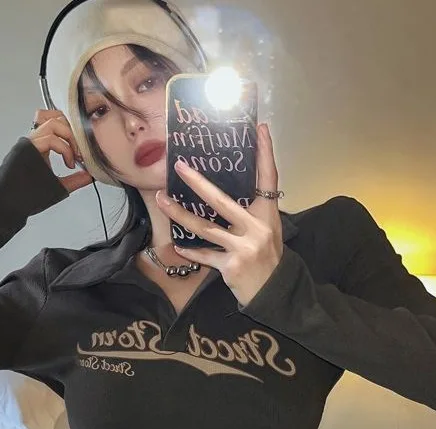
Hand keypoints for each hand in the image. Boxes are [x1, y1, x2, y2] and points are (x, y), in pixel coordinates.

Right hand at [27, 110, 93, 193]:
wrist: (8, 202)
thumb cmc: (27, 195)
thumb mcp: (59, 185)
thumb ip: (75, 180)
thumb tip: (90, 176)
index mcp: (41, 145)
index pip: (57, 124)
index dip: (73, 133)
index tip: (81, 153)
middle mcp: (35, 140)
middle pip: (55, 116)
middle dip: (73, 131)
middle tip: (80, 151)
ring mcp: (30, 142)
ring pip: (53, 122)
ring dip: (70, 137)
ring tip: (75, 155)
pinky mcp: (27, 147)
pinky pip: (50, 138)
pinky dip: (65, 149)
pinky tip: (69, 163)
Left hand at [155, 123, 282, 306]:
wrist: (274, 292)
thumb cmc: (268, 258)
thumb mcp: (267, 230)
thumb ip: (251, 212)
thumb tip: (226, 190)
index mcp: (267, 215)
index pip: (268, 178)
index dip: (265, 154)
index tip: (260, 129)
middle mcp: (256, 228)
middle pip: (222, 201)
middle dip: (198, 183)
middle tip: (179, 166)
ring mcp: (243, 248)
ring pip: (205, 228)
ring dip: (180, 214)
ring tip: (161, 200)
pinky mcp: (231, 266)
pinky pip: (205, 256)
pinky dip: (191, 252)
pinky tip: (177, 246)